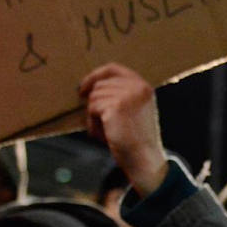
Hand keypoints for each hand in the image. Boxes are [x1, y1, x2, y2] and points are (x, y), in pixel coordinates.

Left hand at [79, 63, 167, 196]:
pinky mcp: (116, 105)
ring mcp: (127, 95)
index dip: (95, 75)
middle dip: (95, 104)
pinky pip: (93, 108)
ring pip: (94, 97)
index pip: (113, 68)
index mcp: (143, 86)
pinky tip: (103, 135)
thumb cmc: (136, 139)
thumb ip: (119, 95)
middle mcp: (138, 87)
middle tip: (101, 123)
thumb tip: (88, 88)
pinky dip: (93, 123)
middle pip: (100, 85)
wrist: (143, 158)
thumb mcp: (133, 110)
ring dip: (94, 116)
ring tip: (105, 130)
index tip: (83, 87)